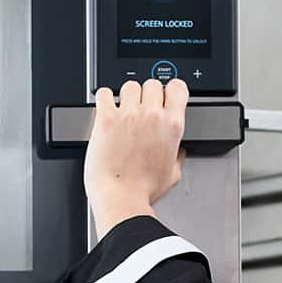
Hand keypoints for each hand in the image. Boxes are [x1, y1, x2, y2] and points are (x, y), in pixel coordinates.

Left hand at [85, 79, 187, 238]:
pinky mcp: (106, 119)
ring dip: (126, 95)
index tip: (165, 96)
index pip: (177, 87)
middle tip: (142, 108)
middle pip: (152, 83)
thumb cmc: (144, 190)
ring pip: (130, 85)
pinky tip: (105, 107)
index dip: (170, 90)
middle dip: (147, 94)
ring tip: (123, 109)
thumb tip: (178, 150)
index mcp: (172, 126)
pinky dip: (104, 98)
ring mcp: (128, 115)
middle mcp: (152, 116)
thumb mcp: (174, 174)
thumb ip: (178, 155)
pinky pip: (104, 93)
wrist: (122, 199)